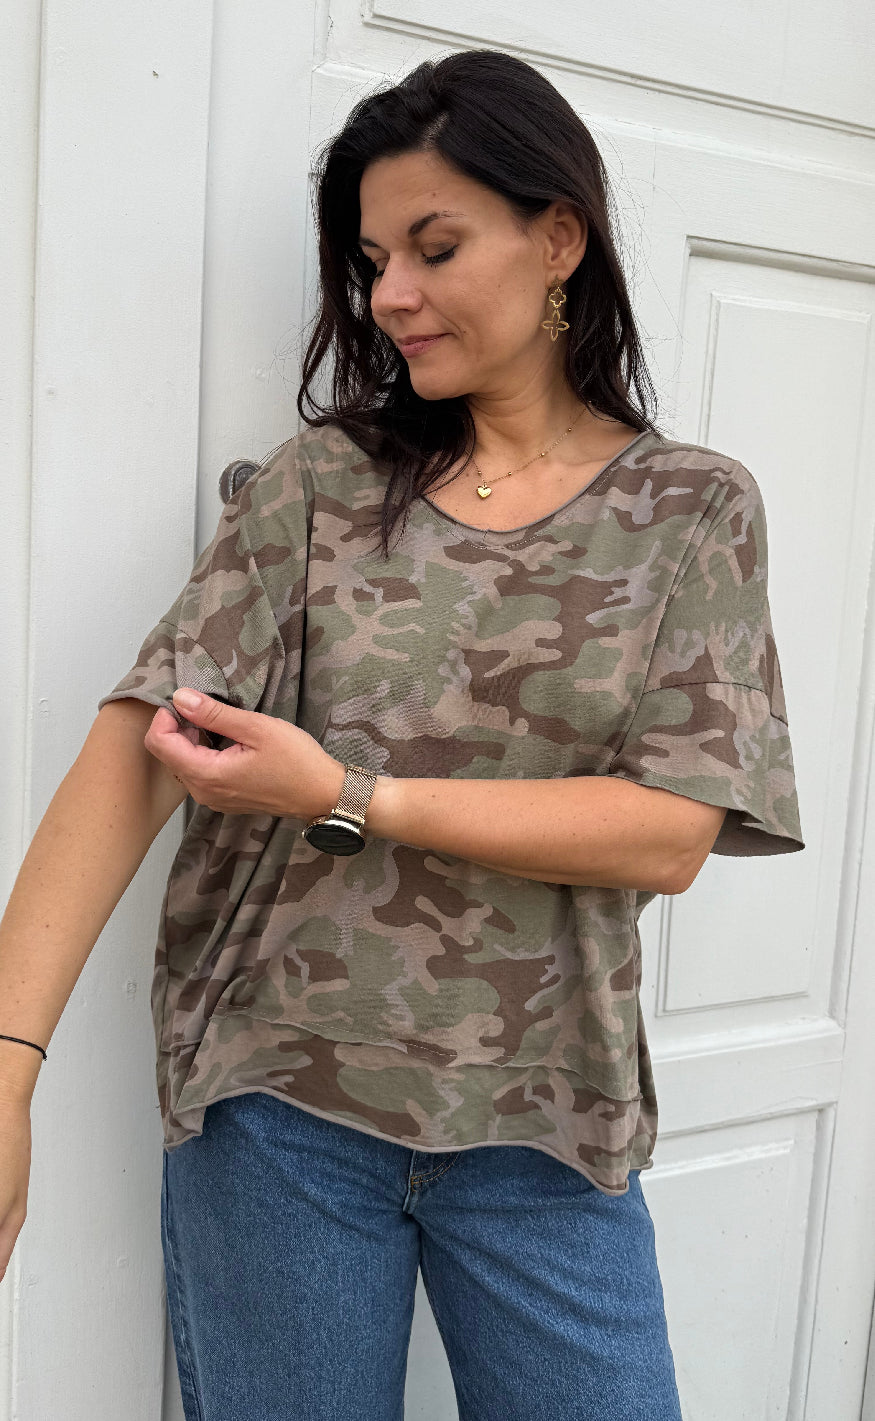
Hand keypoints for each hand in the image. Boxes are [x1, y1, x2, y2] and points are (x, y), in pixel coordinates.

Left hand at [142, 689, 345, 820]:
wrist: (322, 793)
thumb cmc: (296, 759)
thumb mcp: (256, 728)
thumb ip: (214, 714)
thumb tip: (180, 698)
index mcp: (207, 775)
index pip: (159, 745)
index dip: (163, 718)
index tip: (185, 701)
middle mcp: (203, 793)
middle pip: (167, 756)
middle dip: (177, 728)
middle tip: (206, 709)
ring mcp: (213, 800)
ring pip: (181, 765)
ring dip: (190, 741)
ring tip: (218, 724)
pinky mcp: (224, 800)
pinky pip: (198, 775)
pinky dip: (202, 755)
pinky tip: (226, 743)